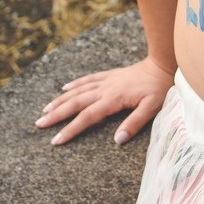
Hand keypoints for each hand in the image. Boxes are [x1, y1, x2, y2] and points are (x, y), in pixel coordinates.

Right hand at [36, 56, 174, 145]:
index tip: (56, 140)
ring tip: (45, 109)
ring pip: (78, 90)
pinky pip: (88, 79)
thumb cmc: (160, 88)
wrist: (163, 64)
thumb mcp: (152, 108)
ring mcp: (106, 81)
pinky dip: (75, 84)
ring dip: (61, 100)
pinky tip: (65, 88)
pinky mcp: (110, 76)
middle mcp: (105, 89)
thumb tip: (117, 140)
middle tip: (40, 124)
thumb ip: (135, 123)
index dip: (70, 129)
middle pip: (76, 103)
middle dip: (56, 114)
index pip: (87, 117)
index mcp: (113, 99)